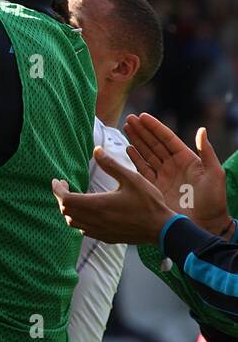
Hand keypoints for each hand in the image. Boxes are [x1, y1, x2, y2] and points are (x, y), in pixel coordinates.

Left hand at [52, 147, 174, 245]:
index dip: (57, 189)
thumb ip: (111, 165)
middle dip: (61, 197)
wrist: (163, 229)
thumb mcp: (132, 178)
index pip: (66, 199)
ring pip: (73, 223)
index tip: (57, 181)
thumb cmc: (149, 203)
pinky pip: (84, 230)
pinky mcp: (107, 238)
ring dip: (69, 210)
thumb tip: (96, 150)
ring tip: (74, 197)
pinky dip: (79, 220)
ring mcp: (100, 231)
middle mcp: (95, 220)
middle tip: (65, 186)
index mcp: (98, 205)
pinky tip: (87, 212)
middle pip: (66, 211)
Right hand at [125, 114, 229, 234]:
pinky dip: (135, 158)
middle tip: (130, 119)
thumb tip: (202, 130)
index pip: (167, 138)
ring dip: (136, 140)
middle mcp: (173, 165)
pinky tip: (128, 149)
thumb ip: (207, 152)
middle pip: (154, 143)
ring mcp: (163, 176)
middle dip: (142, 130)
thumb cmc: (214, 200)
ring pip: (146, 153)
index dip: (155, 127)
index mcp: (187, 159)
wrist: (205, 224)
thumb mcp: (214, 174)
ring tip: (126, 128)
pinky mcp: (154, 188)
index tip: (143, 117)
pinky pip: (142, 170)